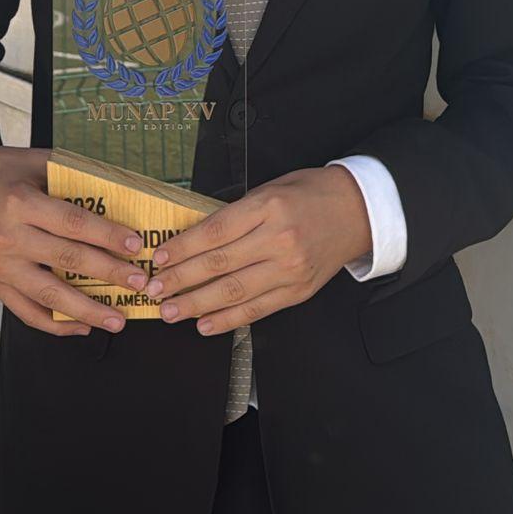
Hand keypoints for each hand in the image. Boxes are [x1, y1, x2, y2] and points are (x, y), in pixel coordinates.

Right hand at [0, 143, 148, 336]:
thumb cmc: (2, 170)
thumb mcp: (35, 161)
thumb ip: (72, 175)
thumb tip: (120, 190)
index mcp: (20, 203)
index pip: (73, 223)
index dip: (107, 236)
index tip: (135, 245)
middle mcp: (8, 238)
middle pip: (67, 261)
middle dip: (109, 274)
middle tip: (140, 282)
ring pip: (48, 296)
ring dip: (87, 311)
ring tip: (118, 319)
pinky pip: (27, 312)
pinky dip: (56, 324)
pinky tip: (82, 327)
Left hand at [142, 165, 371, 335]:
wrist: (356, 211)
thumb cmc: (310, 194)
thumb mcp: (269, 189)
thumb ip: (236, 214)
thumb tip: (195, 238)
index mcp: (268, 207)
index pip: (215, 231)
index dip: (183, 248)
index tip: (161, 258)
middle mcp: (278, 240)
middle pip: (219, 264)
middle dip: (181, 279)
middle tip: (156, 289)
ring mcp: (289, 269)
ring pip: (234, 292)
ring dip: (197, 304)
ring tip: (171, 311)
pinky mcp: (297, 292)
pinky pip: (257, 309)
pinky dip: (228, 320)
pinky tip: (205, 323)